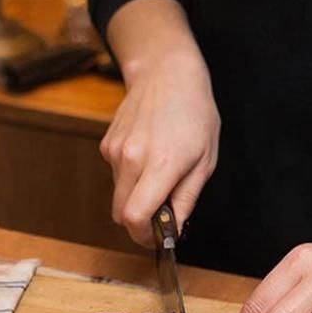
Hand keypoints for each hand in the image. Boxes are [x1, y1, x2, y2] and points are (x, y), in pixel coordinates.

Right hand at [100, 49, 219, 245]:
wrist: (167, 74)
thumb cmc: (194, 114)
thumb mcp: (205, 161)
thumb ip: (186, 200)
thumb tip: (173, 230)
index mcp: (161, 165)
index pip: (135, 217)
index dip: (143, 236)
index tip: (156, 238)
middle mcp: (131, 159)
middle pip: (120, 214)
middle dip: (139, 222)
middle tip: (162, 213)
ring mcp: (115, 151)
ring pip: (118, 195)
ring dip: (136, 196)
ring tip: (159, 172)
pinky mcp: (106, 145)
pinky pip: (115, 175)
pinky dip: (130, 177)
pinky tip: (147, 154)